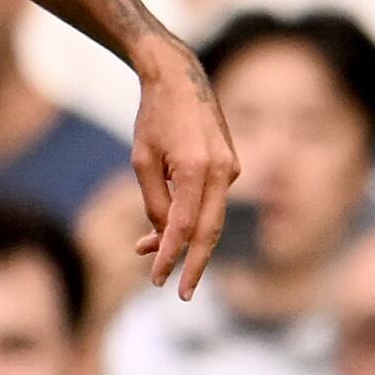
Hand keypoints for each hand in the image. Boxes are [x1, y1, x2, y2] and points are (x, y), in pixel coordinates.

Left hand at [125, 51, 236, 298]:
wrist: (180, 79)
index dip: (170, 256)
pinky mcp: (231, 167)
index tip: (156, 280)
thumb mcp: (142, 160)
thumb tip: (165, 235)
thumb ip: (155, 201)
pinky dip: (192, 220)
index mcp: (197, 169)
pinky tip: (164, 228)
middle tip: (181, 295)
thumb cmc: (154, 117)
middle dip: (194, 265)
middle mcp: (222, 171)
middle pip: (210, 232)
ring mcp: (231, 169)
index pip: (183, 226)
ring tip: (152, 256)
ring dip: (186, 242)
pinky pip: (212, 203)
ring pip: (212, 220)